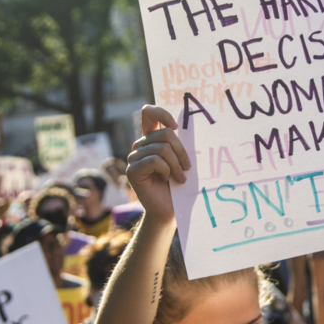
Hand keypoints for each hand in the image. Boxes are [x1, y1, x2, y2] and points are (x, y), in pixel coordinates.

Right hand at [127, 105, 189, 225]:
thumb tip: (190, 126)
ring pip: (162, 149)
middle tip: (188, 167)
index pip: (149, 113)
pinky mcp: (132, 171)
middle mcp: (140, 146)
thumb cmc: (179, 185)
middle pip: (164, 133)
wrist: (170, 210)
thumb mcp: (181, 159)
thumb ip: (179, 143)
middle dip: (181, 151)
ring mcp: (134, 158)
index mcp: (151, 139)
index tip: (176, 126)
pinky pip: (155, 161)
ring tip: (181, 178)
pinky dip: (166, 170)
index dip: (161, 113)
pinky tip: (167, 179)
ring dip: (176, 164)